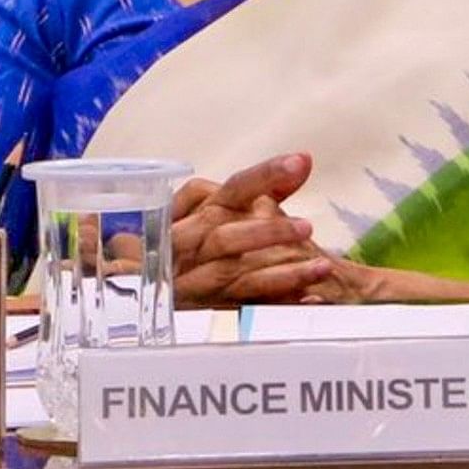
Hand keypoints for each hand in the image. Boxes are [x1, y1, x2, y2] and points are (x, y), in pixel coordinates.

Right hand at [169, 151, 336, 305]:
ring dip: (280, 272)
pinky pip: (242, 308)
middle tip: (306, 228)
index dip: (266, 175)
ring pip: (233, 274)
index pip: (235, 188)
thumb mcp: (221, 209)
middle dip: (267, 232)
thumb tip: (305, 160)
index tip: (299, 163)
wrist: (146, 278)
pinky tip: (309, 299)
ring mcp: (196, 278)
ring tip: (322, 266)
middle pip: (226, 236)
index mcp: (205, 211)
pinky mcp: (205, 308)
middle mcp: (195, 243)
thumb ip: (265, 187)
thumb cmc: (193, 237)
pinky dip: (277, 302)